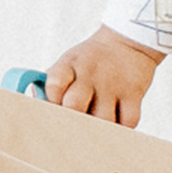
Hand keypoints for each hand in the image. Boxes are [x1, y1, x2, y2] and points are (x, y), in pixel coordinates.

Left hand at [46, 26, 164, 124]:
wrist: (125, 43)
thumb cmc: (88, 62)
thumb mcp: (66, 65)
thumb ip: (50, 86)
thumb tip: (37, 106)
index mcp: (68, 66)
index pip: (53, 85)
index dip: (50, 103)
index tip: (51, 113)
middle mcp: (89, 74)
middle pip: (74, 105)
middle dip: (71, 121)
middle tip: (71, 129)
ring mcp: (112, 84)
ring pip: (102, 119)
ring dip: (97, 129)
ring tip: (94, 127)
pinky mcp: (133, 93)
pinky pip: (128, 122)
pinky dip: (121, 128)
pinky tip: (114, 123)